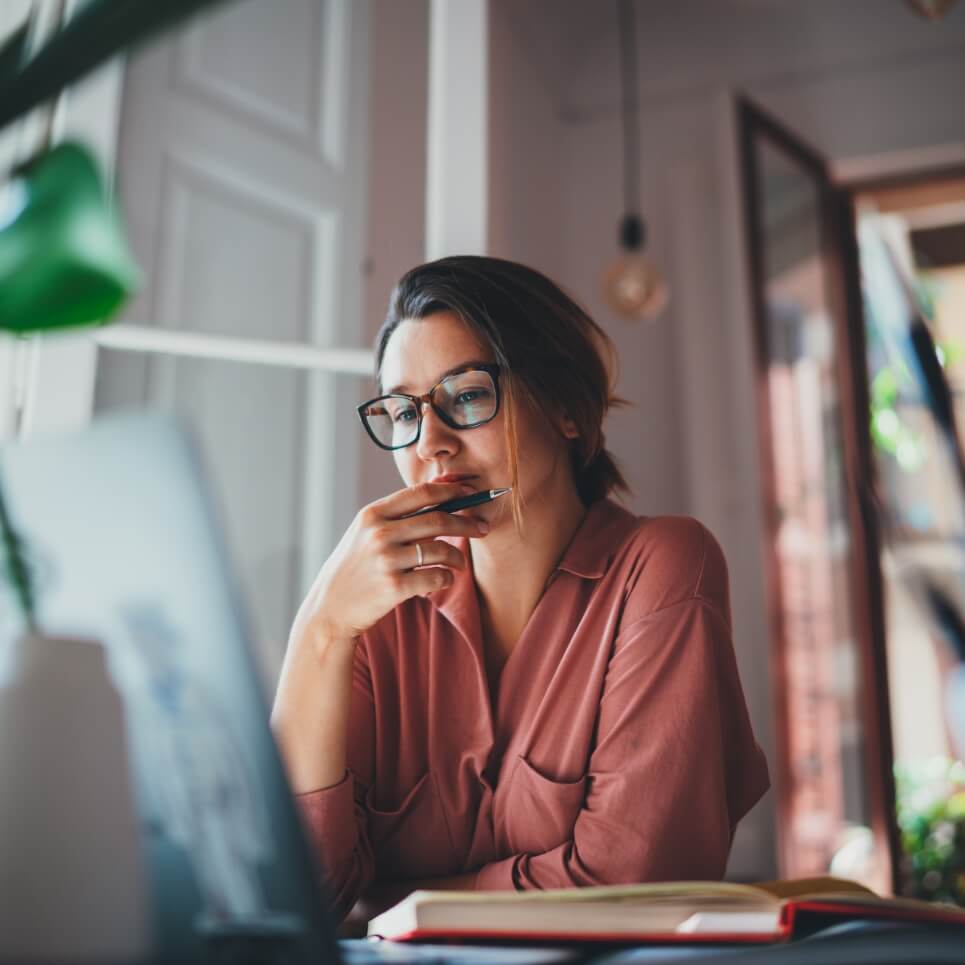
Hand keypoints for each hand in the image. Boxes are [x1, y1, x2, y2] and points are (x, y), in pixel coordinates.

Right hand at [292, 482, 487, 652]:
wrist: (330, 608)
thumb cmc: (355, 568)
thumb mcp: (365, 533)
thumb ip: (396, 515)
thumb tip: (440, 494)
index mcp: (372, 514)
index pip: (421, 493)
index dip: (451, 490)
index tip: (471, 492)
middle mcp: (379, 533)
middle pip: (438, 520)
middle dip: (467, 523)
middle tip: (482, 528)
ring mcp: (386, 560)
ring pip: (441, 550)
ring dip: (458, 557)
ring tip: (459, 563)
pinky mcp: (394, 587)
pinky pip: (436, 578)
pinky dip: (446, 578)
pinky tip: (444, 580)